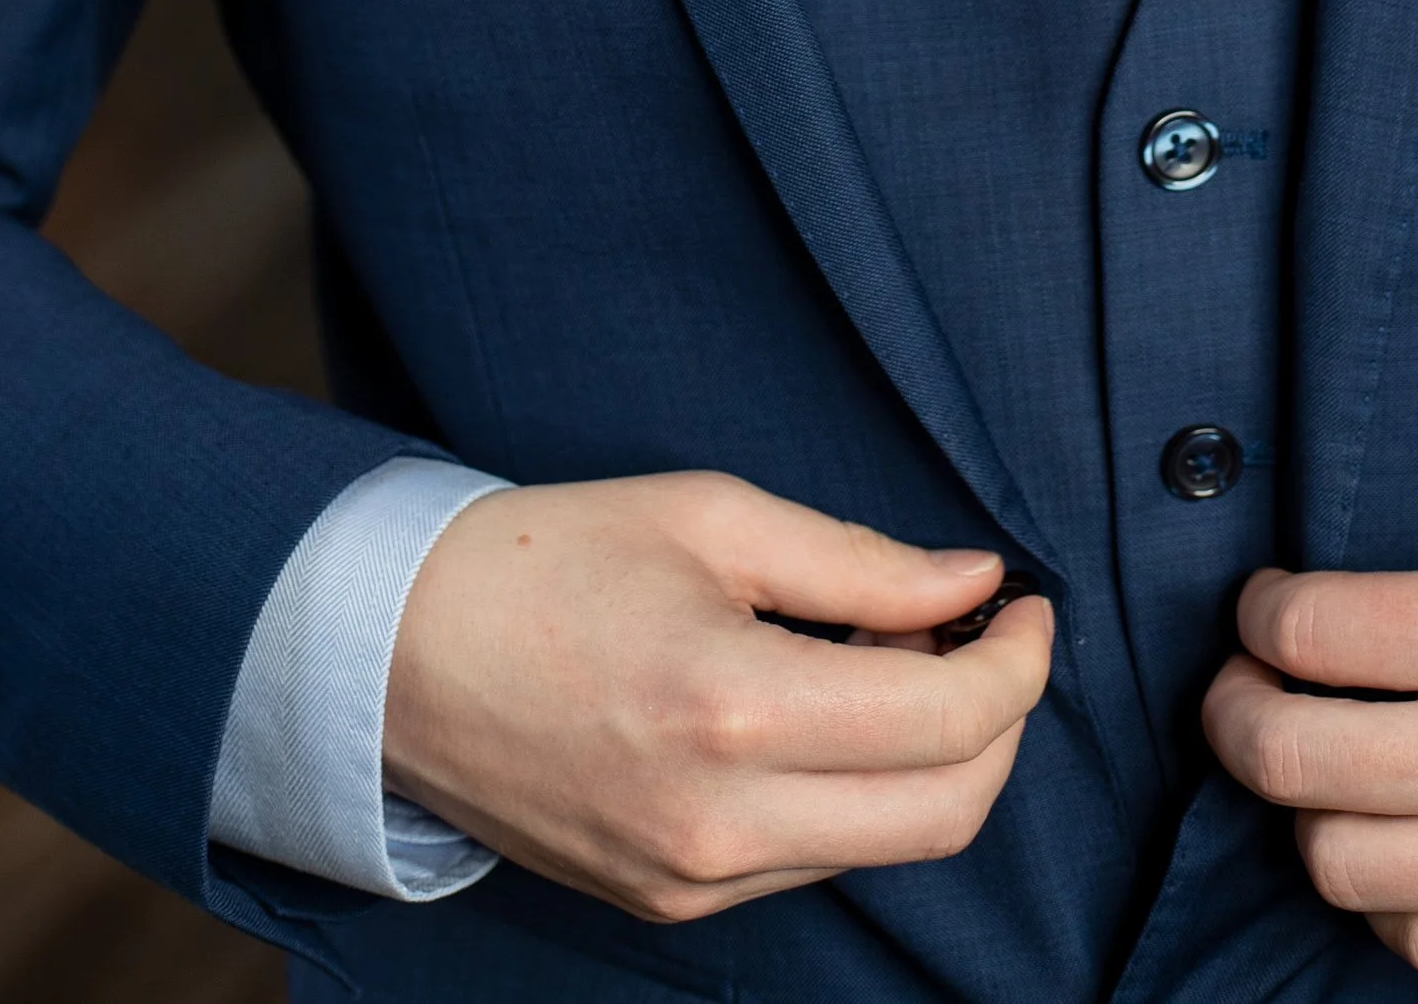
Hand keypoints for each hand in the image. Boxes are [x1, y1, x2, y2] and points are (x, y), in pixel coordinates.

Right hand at [384, 472, 1052, 919]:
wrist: (392, 655)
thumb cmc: (544, 557)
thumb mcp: (708, 515)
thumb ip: (856, 562)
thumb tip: (973, 581)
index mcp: (731, 707)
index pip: (945, 722)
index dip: (1018, 662)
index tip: (1025, 602)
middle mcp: (719, 822)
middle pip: (945, 814)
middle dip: (1001, 725)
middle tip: (990, 637)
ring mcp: (692, 879)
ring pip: (885, 845)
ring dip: (932, 761)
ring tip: (901, 658)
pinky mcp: (670, 902)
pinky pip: (810, 860)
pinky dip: (855, 792)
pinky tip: (832, 712)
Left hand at [1203, 522, 1417, 982]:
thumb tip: (1334, 640)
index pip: (1302, 634)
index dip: (1257, 617)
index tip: (1262, 615)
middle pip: (1286, 759)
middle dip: (1237, 717)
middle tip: (1246, 694)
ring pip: (1335, 866)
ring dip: (1312, 816)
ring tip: (1335, 776)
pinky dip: (1393, 900)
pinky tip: (1410, 850)